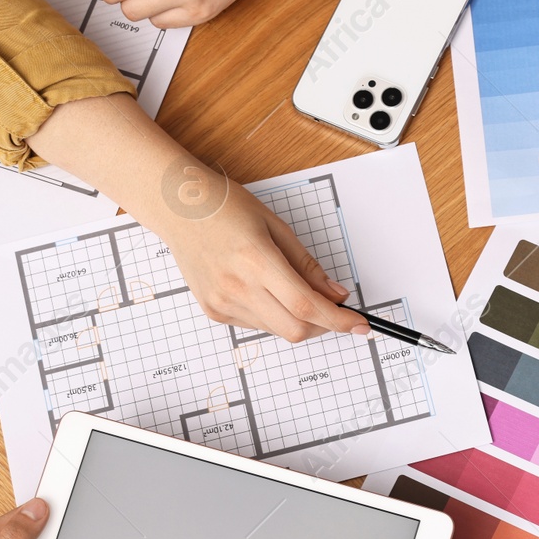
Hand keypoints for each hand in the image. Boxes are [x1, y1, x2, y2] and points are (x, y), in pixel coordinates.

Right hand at [160, 184, 367, 342]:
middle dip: (323, 326)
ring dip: (297, 319)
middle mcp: (237, 287)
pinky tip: (264, 290)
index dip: (339, 321)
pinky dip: (273, 315)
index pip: (307, 306)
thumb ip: (307, 266)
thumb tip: (335, 294)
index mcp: (256, 260)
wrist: (179, 208)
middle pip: (295, 329)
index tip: (360, 325)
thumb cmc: (225, 207)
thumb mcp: (276, 227)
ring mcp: (222, 302)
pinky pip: (255, 325)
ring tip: (291, 289)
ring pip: (276, 330)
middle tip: (333, 309)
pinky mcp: (213, 311)